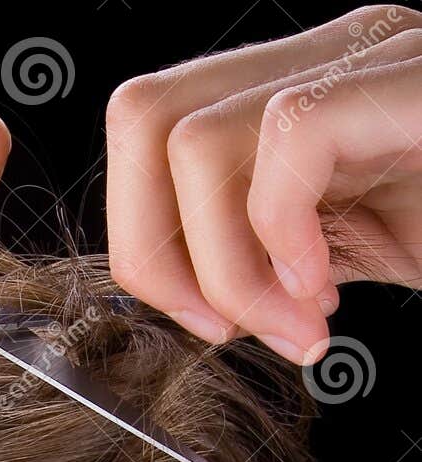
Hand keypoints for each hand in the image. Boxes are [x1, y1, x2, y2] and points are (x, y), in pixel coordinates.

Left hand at [104, 6, 421, 360]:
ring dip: (224, 265)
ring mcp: (371, 58)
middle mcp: (327, 59)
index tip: (211, 326)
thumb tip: (199, 302)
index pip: (151, 133)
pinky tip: (331, 292)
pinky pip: (288, 138)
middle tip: (230, 328)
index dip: (150, 245)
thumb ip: (272, 261)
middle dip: (156, 252)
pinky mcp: (412, 80)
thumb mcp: (352, 256)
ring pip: (190, 133)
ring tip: (300, 319)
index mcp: (299, 96)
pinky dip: (280, 239)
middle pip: (142, 117)